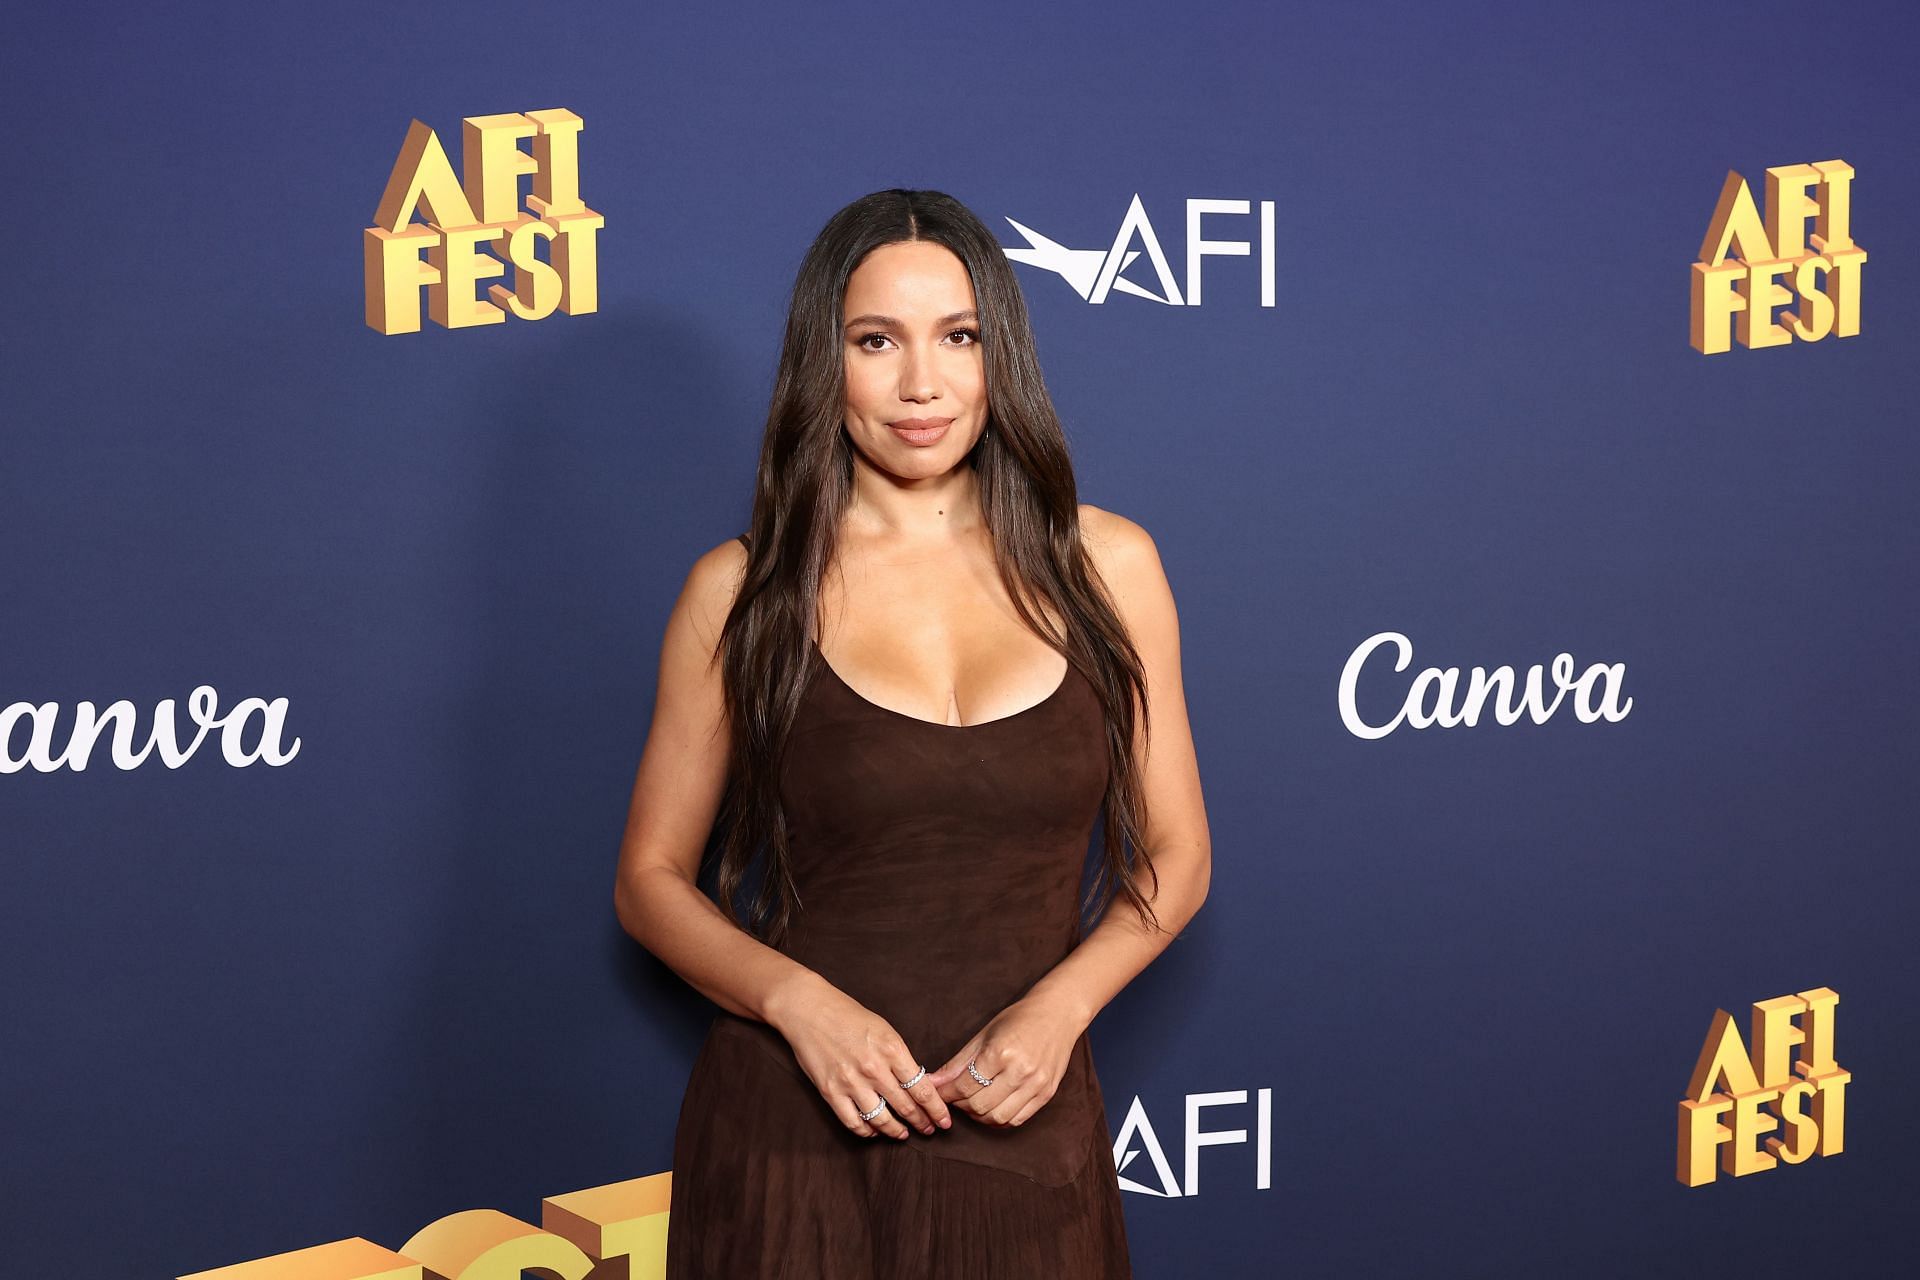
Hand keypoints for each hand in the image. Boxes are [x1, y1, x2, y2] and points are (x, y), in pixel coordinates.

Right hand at [768, 974, 952, 1140]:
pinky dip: (867, 1131)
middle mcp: (874, 1069)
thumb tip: (917, 1084)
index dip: (936, 1109)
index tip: (944, 1120)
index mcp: (892, 1049)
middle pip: (905, 1107)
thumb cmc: (849, 1016)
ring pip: (881, 1120)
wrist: (809, 1010)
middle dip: (921, 1122)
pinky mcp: (830, 1092)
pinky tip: (874, 1131)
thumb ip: (900, 1058)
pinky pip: (854, 1122)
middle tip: (929, 1130)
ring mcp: (851, 1082)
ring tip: (903, 1134)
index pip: (922, 1089)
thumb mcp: (884, 1030)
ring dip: (896, 1131)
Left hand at [927, 994, 1082, 1127]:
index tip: (940, 1092)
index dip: (947, 1093)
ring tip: (972, 1103)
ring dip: (979, 1116)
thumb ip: (957, 1063)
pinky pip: (1017, 1120)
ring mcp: (1036, 1085)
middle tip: (955, 1098)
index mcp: (1000, 1052)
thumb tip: (933, 1081)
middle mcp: (1020, 1071)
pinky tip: (992, 1108)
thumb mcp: (983, 1035)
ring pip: (998, 1118)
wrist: (1058, 1013)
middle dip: (960, 1106)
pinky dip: (1000, 1119)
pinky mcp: (1046, 1094)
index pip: (965, 1085)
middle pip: (979, 1105)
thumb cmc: (1019, 1019)